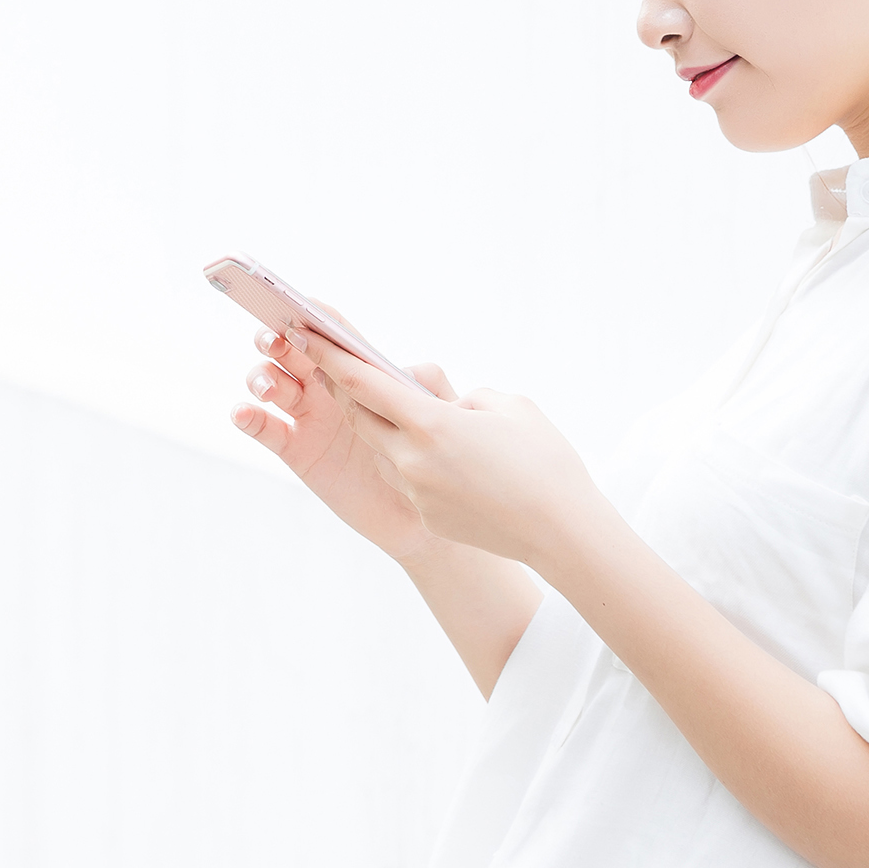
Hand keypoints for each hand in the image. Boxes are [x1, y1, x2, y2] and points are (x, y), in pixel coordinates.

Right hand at [233, 308, 460, 566]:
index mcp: (359, 371)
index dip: (314, 317)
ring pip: (272, 382)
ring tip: (271, 389)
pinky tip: (245, 412)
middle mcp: (327, 387)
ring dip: (262, 376)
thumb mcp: (439, 420)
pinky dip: (248, 416)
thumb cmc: (427, 458)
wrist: (417, 514)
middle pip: (290, 350)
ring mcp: (307, 416)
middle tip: (276, 341)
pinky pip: (265, 428)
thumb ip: (430, 390)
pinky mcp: (295, 449)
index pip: (333, 334)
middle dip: (276, 339)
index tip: (297, 305)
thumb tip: (409, 371)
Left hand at [282, 324, 606, 569]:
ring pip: (386, 451)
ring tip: (415, 416)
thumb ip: (465, 396)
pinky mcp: (427, 516)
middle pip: (362, 418)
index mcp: (430, 424)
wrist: (563, 532)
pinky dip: (419, 463)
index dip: (331, 358)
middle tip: (341, 368)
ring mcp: (416, 491)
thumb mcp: (509, 406)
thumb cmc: (545, 461)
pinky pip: (411, 480)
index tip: (305, 335)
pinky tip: (454, 462)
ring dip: (390, 430)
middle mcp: (412, 460)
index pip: (364, 383)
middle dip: (349, 392)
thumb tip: (446, 406)